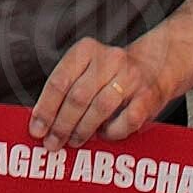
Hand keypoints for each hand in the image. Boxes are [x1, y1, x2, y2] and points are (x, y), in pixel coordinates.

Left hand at [30, 34, 171, 150]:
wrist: (155, 67)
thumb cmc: (110, 75)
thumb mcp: (85, 71)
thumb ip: (65, 90)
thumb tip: (41, 122)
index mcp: (86, 50)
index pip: (60, 80)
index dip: (46, 108)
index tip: (37, 128)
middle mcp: (109, 59)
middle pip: (78, 96)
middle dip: (61, 124)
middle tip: (52, 142)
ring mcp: (130, 76)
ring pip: (100, 107)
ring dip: (83, 129)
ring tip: (73, 141)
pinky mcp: (148, 95)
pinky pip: (126, 120)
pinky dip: (112, 132)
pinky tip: (103, 135)